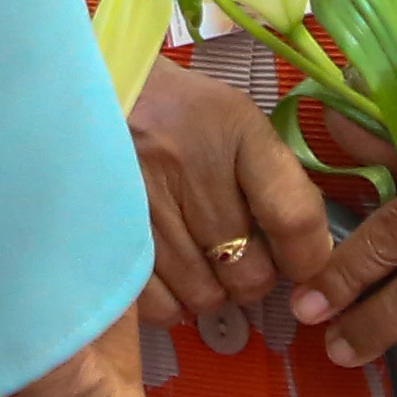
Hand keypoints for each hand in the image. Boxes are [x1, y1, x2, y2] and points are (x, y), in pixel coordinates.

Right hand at [121, 62, 337, 329]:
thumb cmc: (175, 108)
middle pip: (250, 271)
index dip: (307, 257)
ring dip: (212, 289)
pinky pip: (160, 305)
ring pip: (206, 296)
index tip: (298, 262)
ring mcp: (143, 203)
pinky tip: (168, 270)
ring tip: (199, 257)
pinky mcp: (106, 234)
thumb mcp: (234, 119)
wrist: (90, 91)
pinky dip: (172, 300)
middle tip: (238, 255)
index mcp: (234, 128)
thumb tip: (305, 256)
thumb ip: (274, 179)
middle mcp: (190, 166)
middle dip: (253, 276)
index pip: (292, 216)